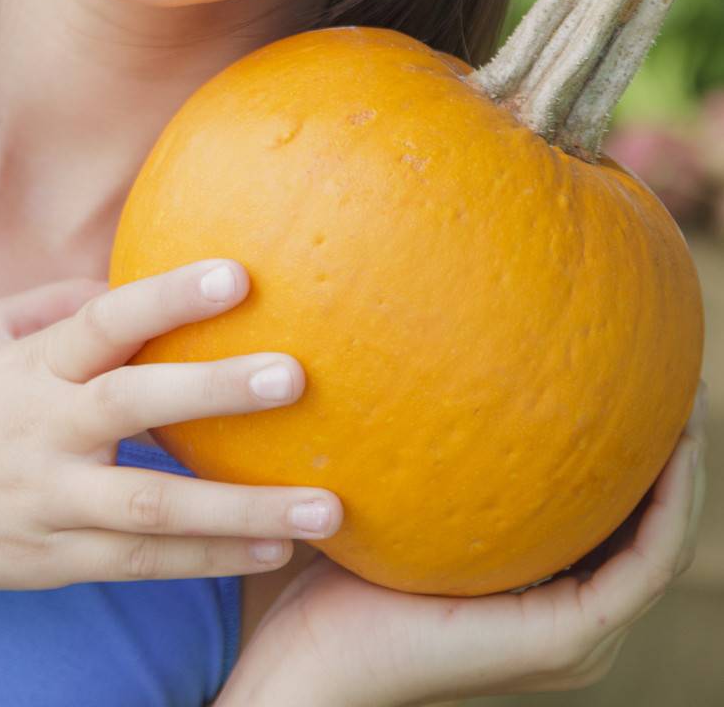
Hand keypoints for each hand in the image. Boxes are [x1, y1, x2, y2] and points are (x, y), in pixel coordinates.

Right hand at [0, 260, 342, 595]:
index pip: (106, 320)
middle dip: (219, 393)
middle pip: (138, 408)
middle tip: (298, 377)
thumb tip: (125, 282)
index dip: (170, 294)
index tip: (238, 274)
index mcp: (26, 365)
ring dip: (245, 512)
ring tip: (325, 510)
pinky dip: (208, 559)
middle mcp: (40, 433)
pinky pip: (140, 565)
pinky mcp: (49, 562)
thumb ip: (54, 305)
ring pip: (155, 511)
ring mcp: (46, 505)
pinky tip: (271, 552)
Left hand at [228, 379, 708, 706]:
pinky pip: (645, 565)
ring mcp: (574, 633)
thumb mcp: (389, 488)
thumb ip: (414, 437)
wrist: (306, 659)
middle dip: (679, 454)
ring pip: (665, 543)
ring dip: (688, 473)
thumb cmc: (326, 569)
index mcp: (540, 590)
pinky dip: (670, 507)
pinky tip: (670, 446)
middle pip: (655, 528)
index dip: (643, 455)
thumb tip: (412, 333)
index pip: (615, 521)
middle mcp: (570, 616)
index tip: (645, 377)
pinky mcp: (566, 636)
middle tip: (681, 375)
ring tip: (689, 400)